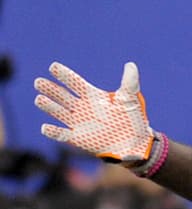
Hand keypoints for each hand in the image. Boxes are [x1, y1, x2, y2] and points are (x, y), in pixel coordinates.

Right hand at [34, 62, 156, 161]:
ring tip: (39, 99)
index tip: (53, 66)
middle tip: (39, 82)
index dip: (65, 75)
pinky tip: (45, 127)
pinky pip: (61, 135)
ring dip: (49, 106)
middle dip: (50, 89)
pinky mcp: (78, 138)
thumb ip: (129, 82)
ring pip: (59, 112)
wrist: (136, 143)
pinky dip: (53, 132)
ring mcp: (78, 123)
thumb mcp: (130, 99)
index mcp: (92, 96)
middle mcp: (82, 107)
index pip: (75, 83)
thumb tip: (131, 65)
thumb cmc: (132, 119)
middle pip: (62, 96)